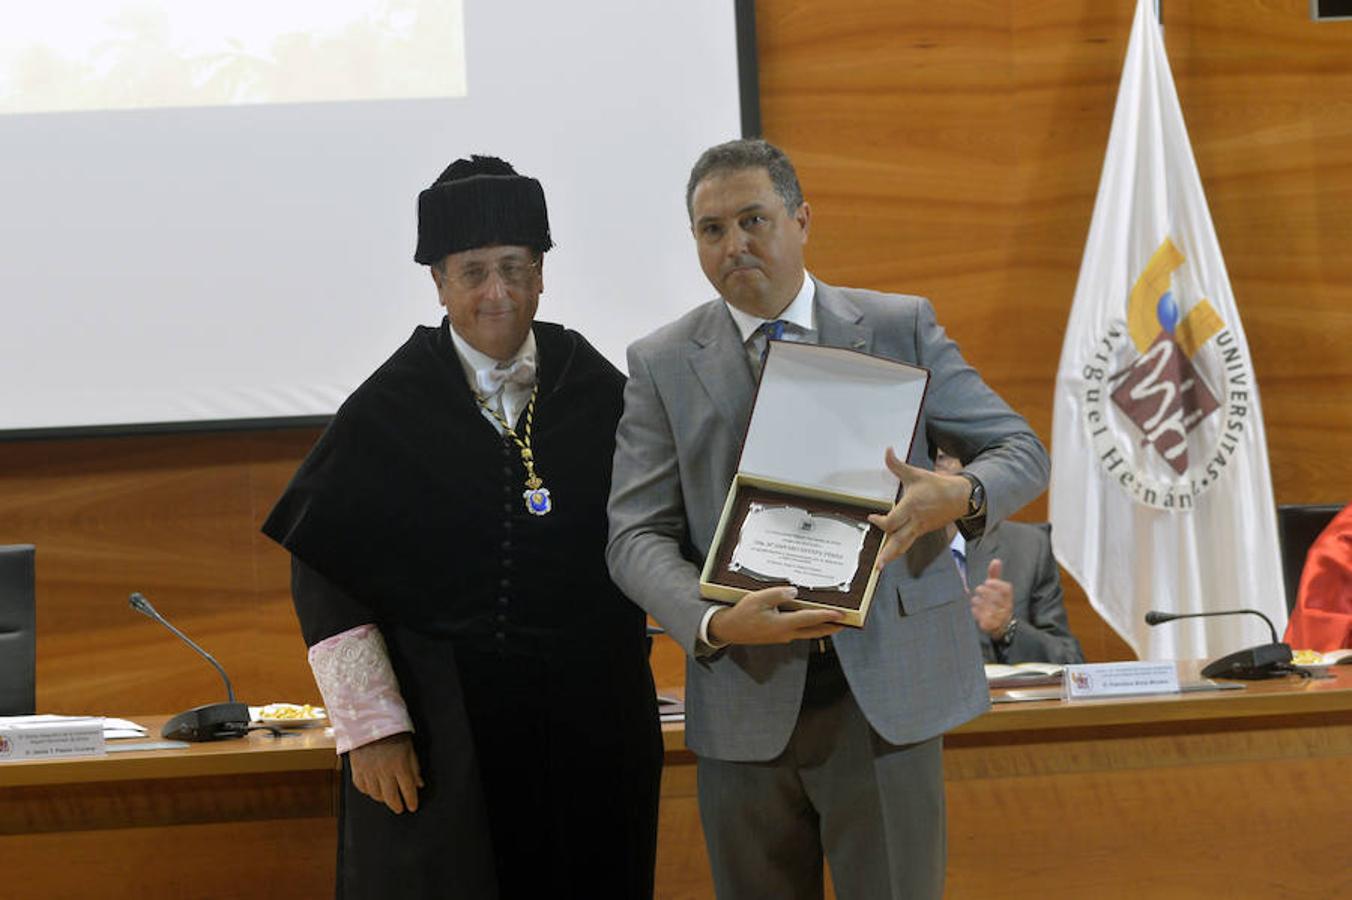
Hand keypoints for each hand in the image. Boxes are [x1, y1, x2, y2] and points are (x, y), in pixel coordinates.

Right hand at [349, 732, 423, 813]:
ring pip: (376, 795)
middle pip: (391, 797)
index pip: (408, 790)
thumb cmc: (393, 732)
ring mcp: (369, 772)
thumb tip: (419, 784)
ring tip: (388, 798)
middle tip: (400, 809)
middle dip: (397, 806)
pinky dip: (368, 791)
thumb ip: (414, 767)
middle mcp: (384, 771)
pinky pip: (362, 787)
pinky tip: (373, 790)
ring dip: (383, 799)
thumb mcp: (409, 747)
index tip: (413, 807)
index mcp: (400, 765)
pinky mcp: (357, 769)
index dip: (411, 801)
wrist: (369, 720)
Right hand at [707, 586, 844, 645]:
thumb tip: (795, 592)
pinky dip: (807, 626)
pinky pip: (798, 630)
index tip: (842, 614)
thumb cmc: (742, 614)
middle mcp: (786, 633)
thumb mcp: (758, 599)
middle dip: (831, 627)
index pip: (810, 619)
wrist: (729, 630)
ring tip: (832, 620)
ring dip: (820, 627)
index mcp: (783, 625)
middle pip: (814, 631)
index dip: (827, 616)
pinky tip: (808, 618)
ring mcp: (782, 636)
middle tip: (845, 623)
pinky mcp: (777, 635)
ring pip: (807, 633)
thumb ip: (778, 594)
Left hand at [867, 447, 971, 569]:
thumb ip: (897, 465)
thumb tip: (887, 450)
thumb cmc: (937, 485)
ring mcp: (920, 528)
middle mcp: (915, 521)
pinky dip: (899, 549)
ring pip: (904, 545)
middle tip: (877, 566)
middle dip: (887, 553)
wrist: (961, 497)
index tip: (872, 517)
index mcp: (911, 507)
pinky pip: (909, 542)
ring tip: (881, 566)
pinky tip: (891, 554)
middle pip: (899, 541)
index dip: (880, 522)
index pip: (892, 521)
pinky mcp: (923, 531)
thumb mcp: (916, 474)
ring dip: (892, 555)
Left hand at [969, 558, 1014, 636]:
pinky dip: (975, 611)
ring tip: (979, 602)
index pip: (1004, 589)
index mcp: (1009, 598)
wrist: (1003, 625)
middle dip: (982, 591)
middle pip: (990, 595)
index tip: (988, 582)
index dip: (995, 584)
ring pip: (982, 604)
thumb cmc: (999, 602)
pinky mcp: (990, 625)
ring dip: (976, 601)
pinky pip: (978, 614)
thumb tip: (996, 560)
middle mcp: (1006, 608)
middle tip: (979, 591)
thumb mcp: (998, 589)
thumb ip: (996, 575)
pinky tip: (977, 610)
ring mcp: (998, 617)